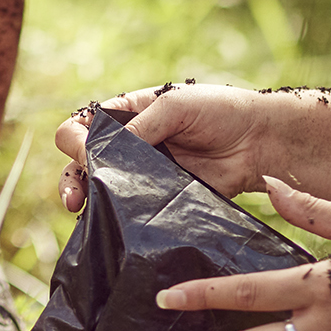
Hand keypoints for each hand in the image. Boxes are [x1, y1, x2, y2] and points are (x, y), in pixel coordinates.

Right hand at [54, 83, 267, 212]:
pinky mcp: (159, 201)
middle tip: (74, 197)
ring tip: (81, 211)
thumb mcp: (175, 105)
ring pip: (100, 191)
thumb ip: (140, 126)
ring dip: (86, 200)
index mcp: (127, 115)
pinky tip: (112, 225)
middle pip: (81, 162)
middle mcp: (128, 146)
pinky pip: (130, 212)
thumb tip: (104, 153)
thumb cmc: (219, 111)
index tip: (86, 154)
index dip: (76, 139)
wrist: (258, 143)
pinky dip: (116, 218)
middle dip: (71, 178)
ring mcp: (142, 176)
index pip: (82, 125)